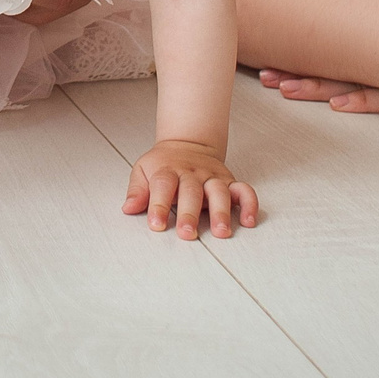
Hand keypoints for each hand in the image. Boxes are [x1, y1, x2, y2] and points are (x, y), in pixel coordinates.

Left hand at [122, 139, 258, 239]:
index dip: (158, 205)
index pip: (163, 186)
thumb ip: (137, 190)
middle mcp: (192, 173)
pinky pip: (244, 190)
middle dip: (190, 214)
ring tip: (221, 232)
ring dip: (221, 212)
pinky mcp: (229, 182)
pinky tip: (249, 221)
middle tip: (187, 233)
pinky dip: (250, 204)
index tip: (156, 224)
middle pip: (191, 192)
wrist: (187, 144)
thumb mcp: (143, 170)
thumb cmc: (163, 164)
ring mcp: (212, 177)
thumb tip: (128, 208)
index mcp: (168, 170)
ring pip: (219, 192)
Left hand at [257, 69, 378, 114]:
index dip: (299, 65)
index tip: (265, 66)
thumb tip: (354, 81)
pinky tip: (339, 105)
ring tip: (285, 90)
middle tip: (262, 78)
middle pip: (332, 71)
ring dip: (317, 87)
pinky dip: (363, 101)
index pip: (331, 63)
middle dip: (295, 74)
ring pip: (352, 83)